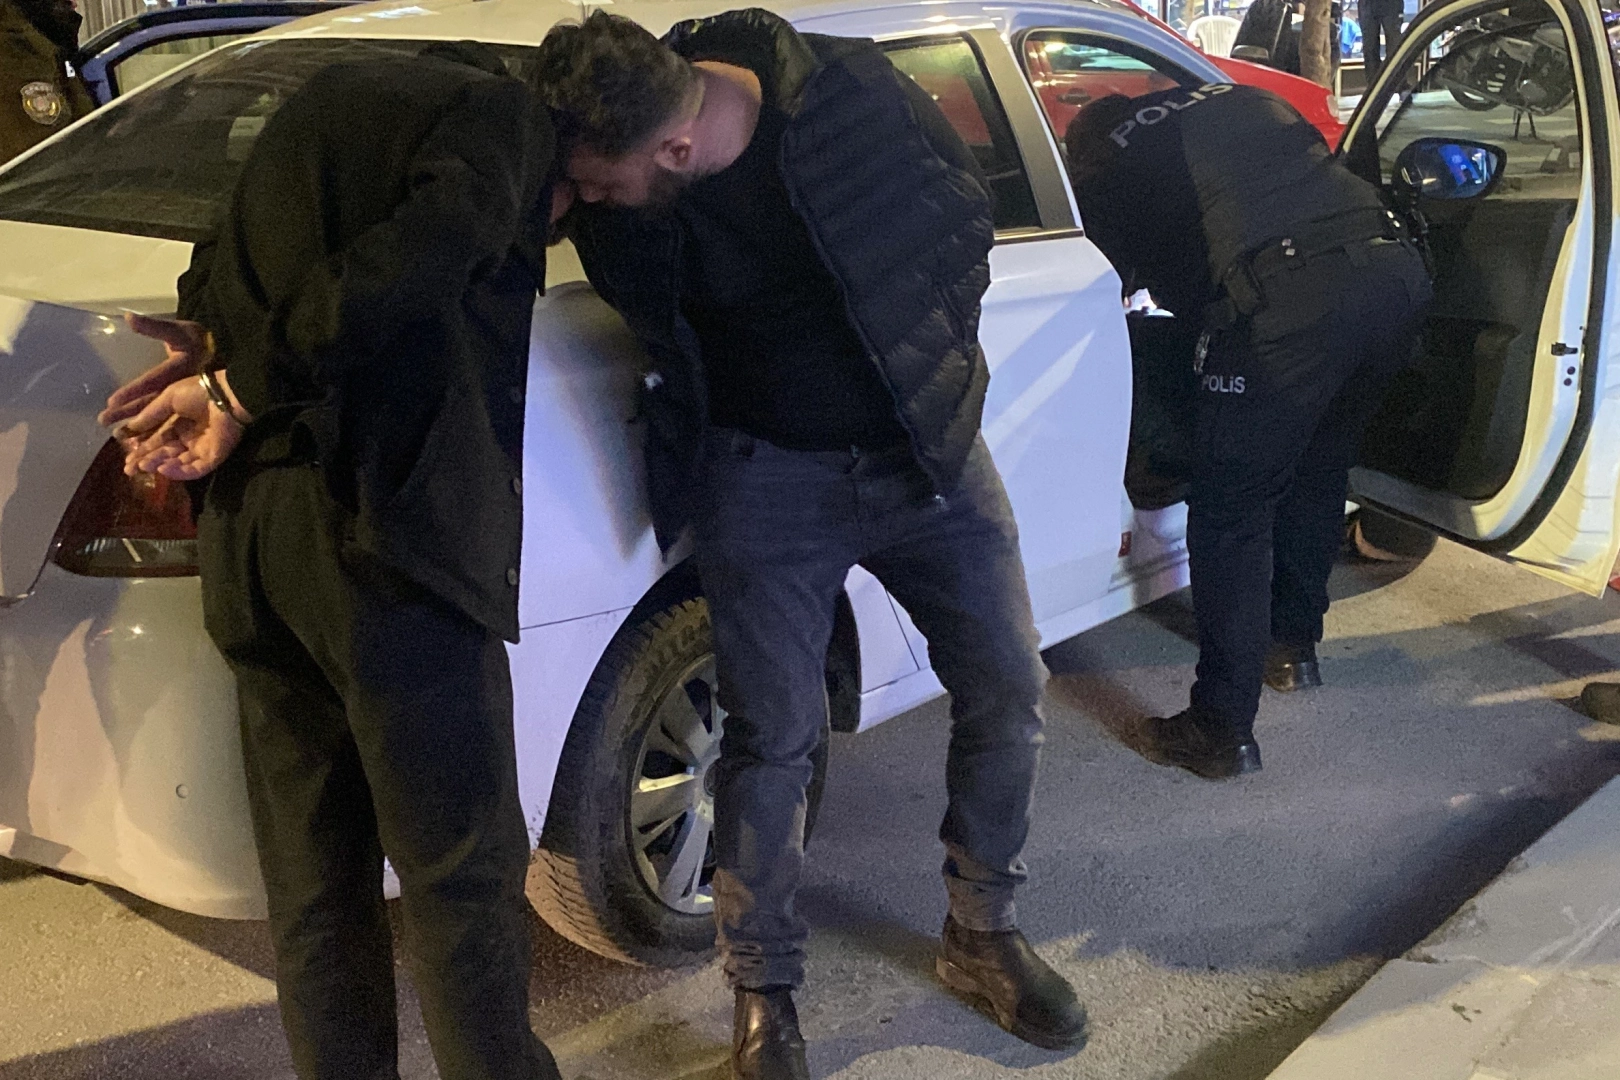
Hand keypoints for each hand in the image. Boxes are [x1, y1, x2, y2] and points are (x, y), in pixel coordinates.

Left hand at [98, 313, 215, 427]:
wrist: (222, 354)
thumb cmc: (200, 341)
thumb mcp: (180, 331)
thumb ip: (154, 326)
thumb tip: (129, 317)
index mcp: (177, 368)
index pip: (151, 380)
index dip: (133, 390)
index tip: (112, 400)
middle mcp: (178, 387)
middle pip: (149, 402)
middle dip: (127, 412)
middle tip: (103, 420)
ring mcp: (181, 399)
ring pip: (157, 416)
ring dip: (136, 426)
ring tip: (114, 434)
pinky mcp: (182, 407)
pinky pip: (166, 422)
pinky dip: (151, 430)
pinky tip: (136, 439)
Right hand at [117, 375, 245, 480]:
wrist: (226, 396)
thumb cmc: (198, 392)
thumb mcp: (168, 399)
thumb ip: (151, 415)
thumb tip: (130, 428)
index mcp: (178, 424)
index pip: (156, 441)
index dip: (141, 449)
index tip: (126, 457)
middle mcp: (188, 438)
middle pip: (164, 454)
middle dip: (146, 461)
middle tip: (129, 470)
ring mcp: (201, 448)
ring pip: (177, 463)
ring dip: (160, 466)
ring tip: (144, 467)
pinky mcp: (213, 457)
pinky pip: (195, 469)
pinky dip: (180, 472)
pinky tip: (164, 469)